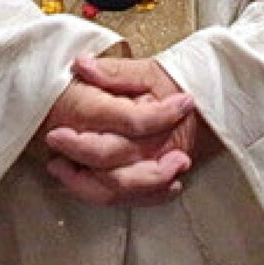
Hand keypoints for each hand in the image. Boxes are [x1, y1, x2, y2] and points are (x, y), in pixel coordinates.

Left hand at [38, 54, 199, 206]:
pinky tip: (84, 180)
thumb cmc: (178, 84)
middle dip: (76, 168)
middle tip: (52, 150)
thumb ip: (113, 71)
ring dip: (85, 186)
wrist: (212, 105)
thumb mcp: (148, 70)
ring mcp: (157, 171)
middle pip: (112, 175)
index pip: (111, 145)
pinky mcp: (157, 181)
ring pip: (119, 193)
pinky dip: (103, 195)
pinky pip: (129, 199)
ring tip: (60, 168)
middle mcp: (156, 154)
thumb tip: (81, 65)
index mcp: (153, 126)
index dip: (79, 143)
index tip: (53, 134)